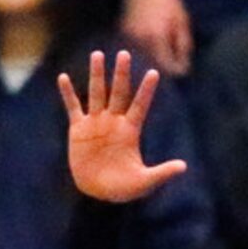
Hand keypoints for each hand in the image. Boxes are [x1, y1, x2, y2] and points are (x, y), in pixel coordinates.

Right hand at [58, 49, 188, 202]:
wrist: (97, 194)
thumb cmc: (123, 188)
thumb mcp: (145, 181)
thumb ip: (162, 172)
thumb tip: (183, 167)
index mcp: (130, 131)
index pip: (140, 106)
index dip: (146, 90)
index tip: (154, 73)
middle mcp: (114, 122)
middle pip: (118, 93)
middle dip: (121, 75)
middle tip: (124, 54)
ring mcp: (96, 124)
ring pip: (97, 93)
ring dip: (96, 75)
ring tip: (97, 54)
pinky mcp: (79, 130)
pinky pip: (73, 107)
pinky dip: (68, 93)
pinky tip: (63, 78)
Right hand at [120, 0, 193, 76]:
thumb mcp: (182, 21)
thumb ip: (183, 46)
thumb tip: (183, 70)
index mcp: (157, 37)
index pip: (168, 67)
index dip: (177, 69)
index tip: (182, 67)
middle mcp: (141, 40)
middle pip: (155, 66)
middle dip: (165, 66)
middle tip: (174, 60)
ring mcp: (130, 36)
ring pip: (144, 60)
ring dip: (153, 60)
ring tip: (161, 48)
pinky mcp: (123, 32)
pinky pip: (136, 49)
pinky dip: (144, 51)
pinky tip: (149, 41)